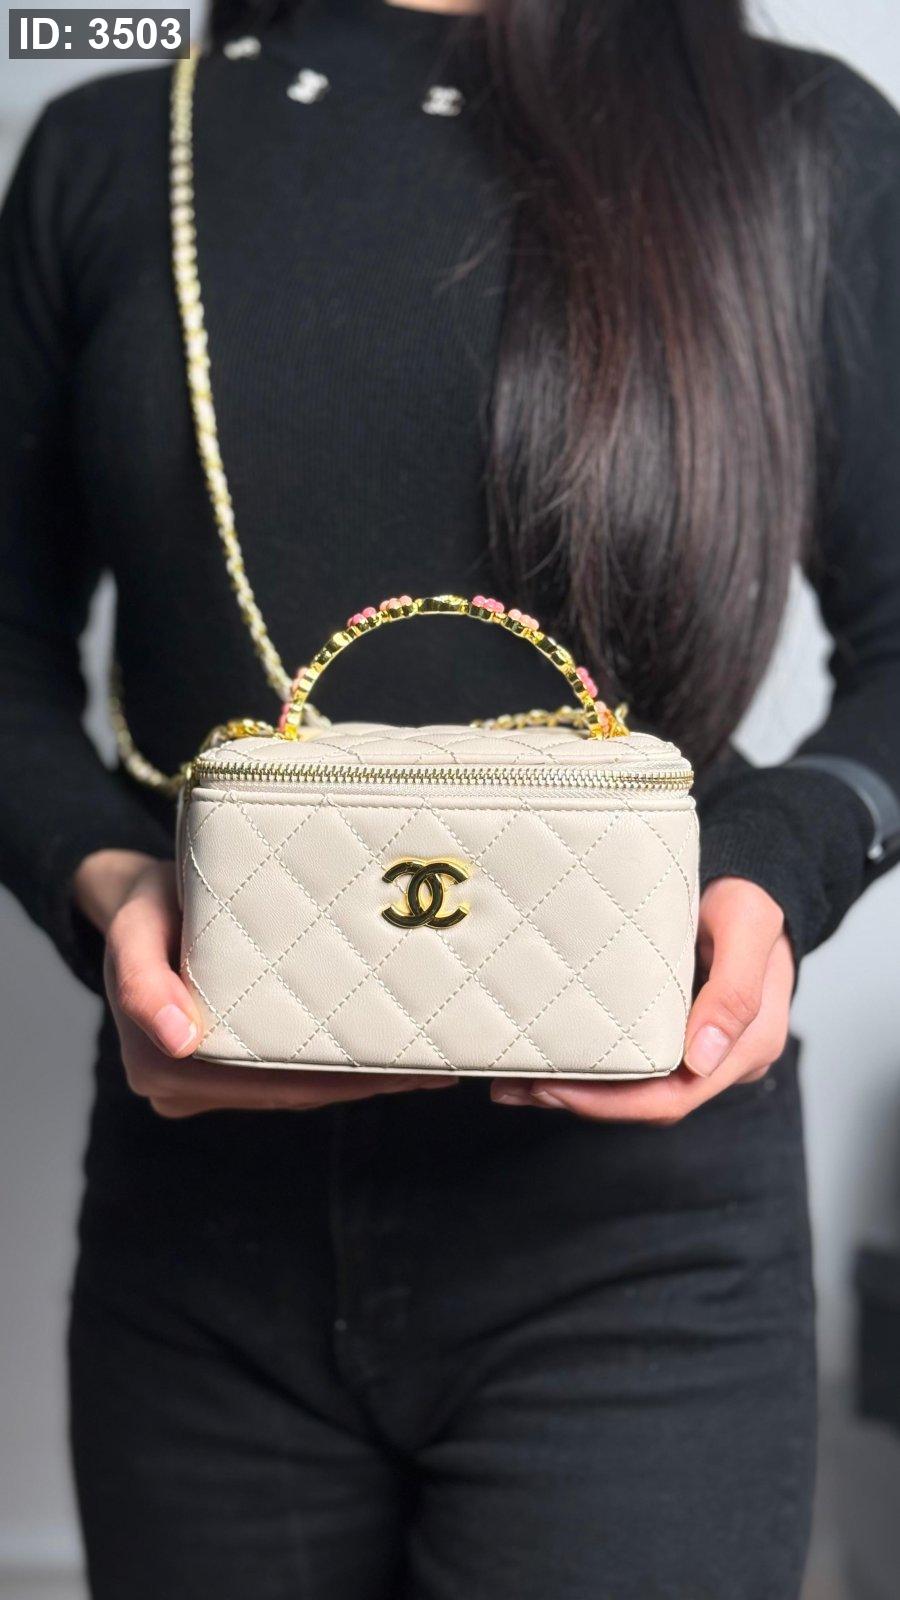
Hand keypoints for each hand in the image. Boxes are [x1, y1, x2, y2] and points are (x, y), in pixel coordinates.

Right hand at [74, 850, 455, 1117]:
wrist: (138, 905)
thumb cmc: (146, 908)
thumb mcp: (135, 927)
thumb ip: (142, 981)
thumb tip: (179, 1040)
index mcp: (160, 1065)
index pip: (266, 1083)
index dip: (340, 1082)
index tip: (401, 1068)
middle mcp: (178, 1089)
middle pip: (288, 1093)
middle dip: (364, 1084)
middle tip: (434, 1067)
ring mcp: (201, 1088)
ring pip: (293, 1092)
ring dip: (360, 1082)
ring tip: (427, 1064)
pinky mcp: (223, 1075)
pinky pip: (285, 1079)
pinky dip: (338, 1070)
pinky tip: (390, 1060)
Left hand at [490, 877, 793, 1123]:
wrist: (752, 884)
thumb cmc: (749, 900)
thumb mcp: (747, 927)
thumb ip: (735, 990)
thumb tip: (700, 1060)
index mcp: (747, 1046)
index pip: (674, 1097)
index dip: (610, 1104)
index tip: (554, 1088)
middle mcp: (721, 1059)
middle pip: (647, 1103)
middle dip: (580, 1102)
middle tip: (516, 1088)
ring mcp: (698, 1050)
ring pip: (636, 1090)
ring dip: (577, 1091)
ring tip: (515, 1082)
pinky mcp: (675, 1033)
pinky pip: (634, 1065)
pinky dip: (589, 1068)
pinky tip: (546, 1058)